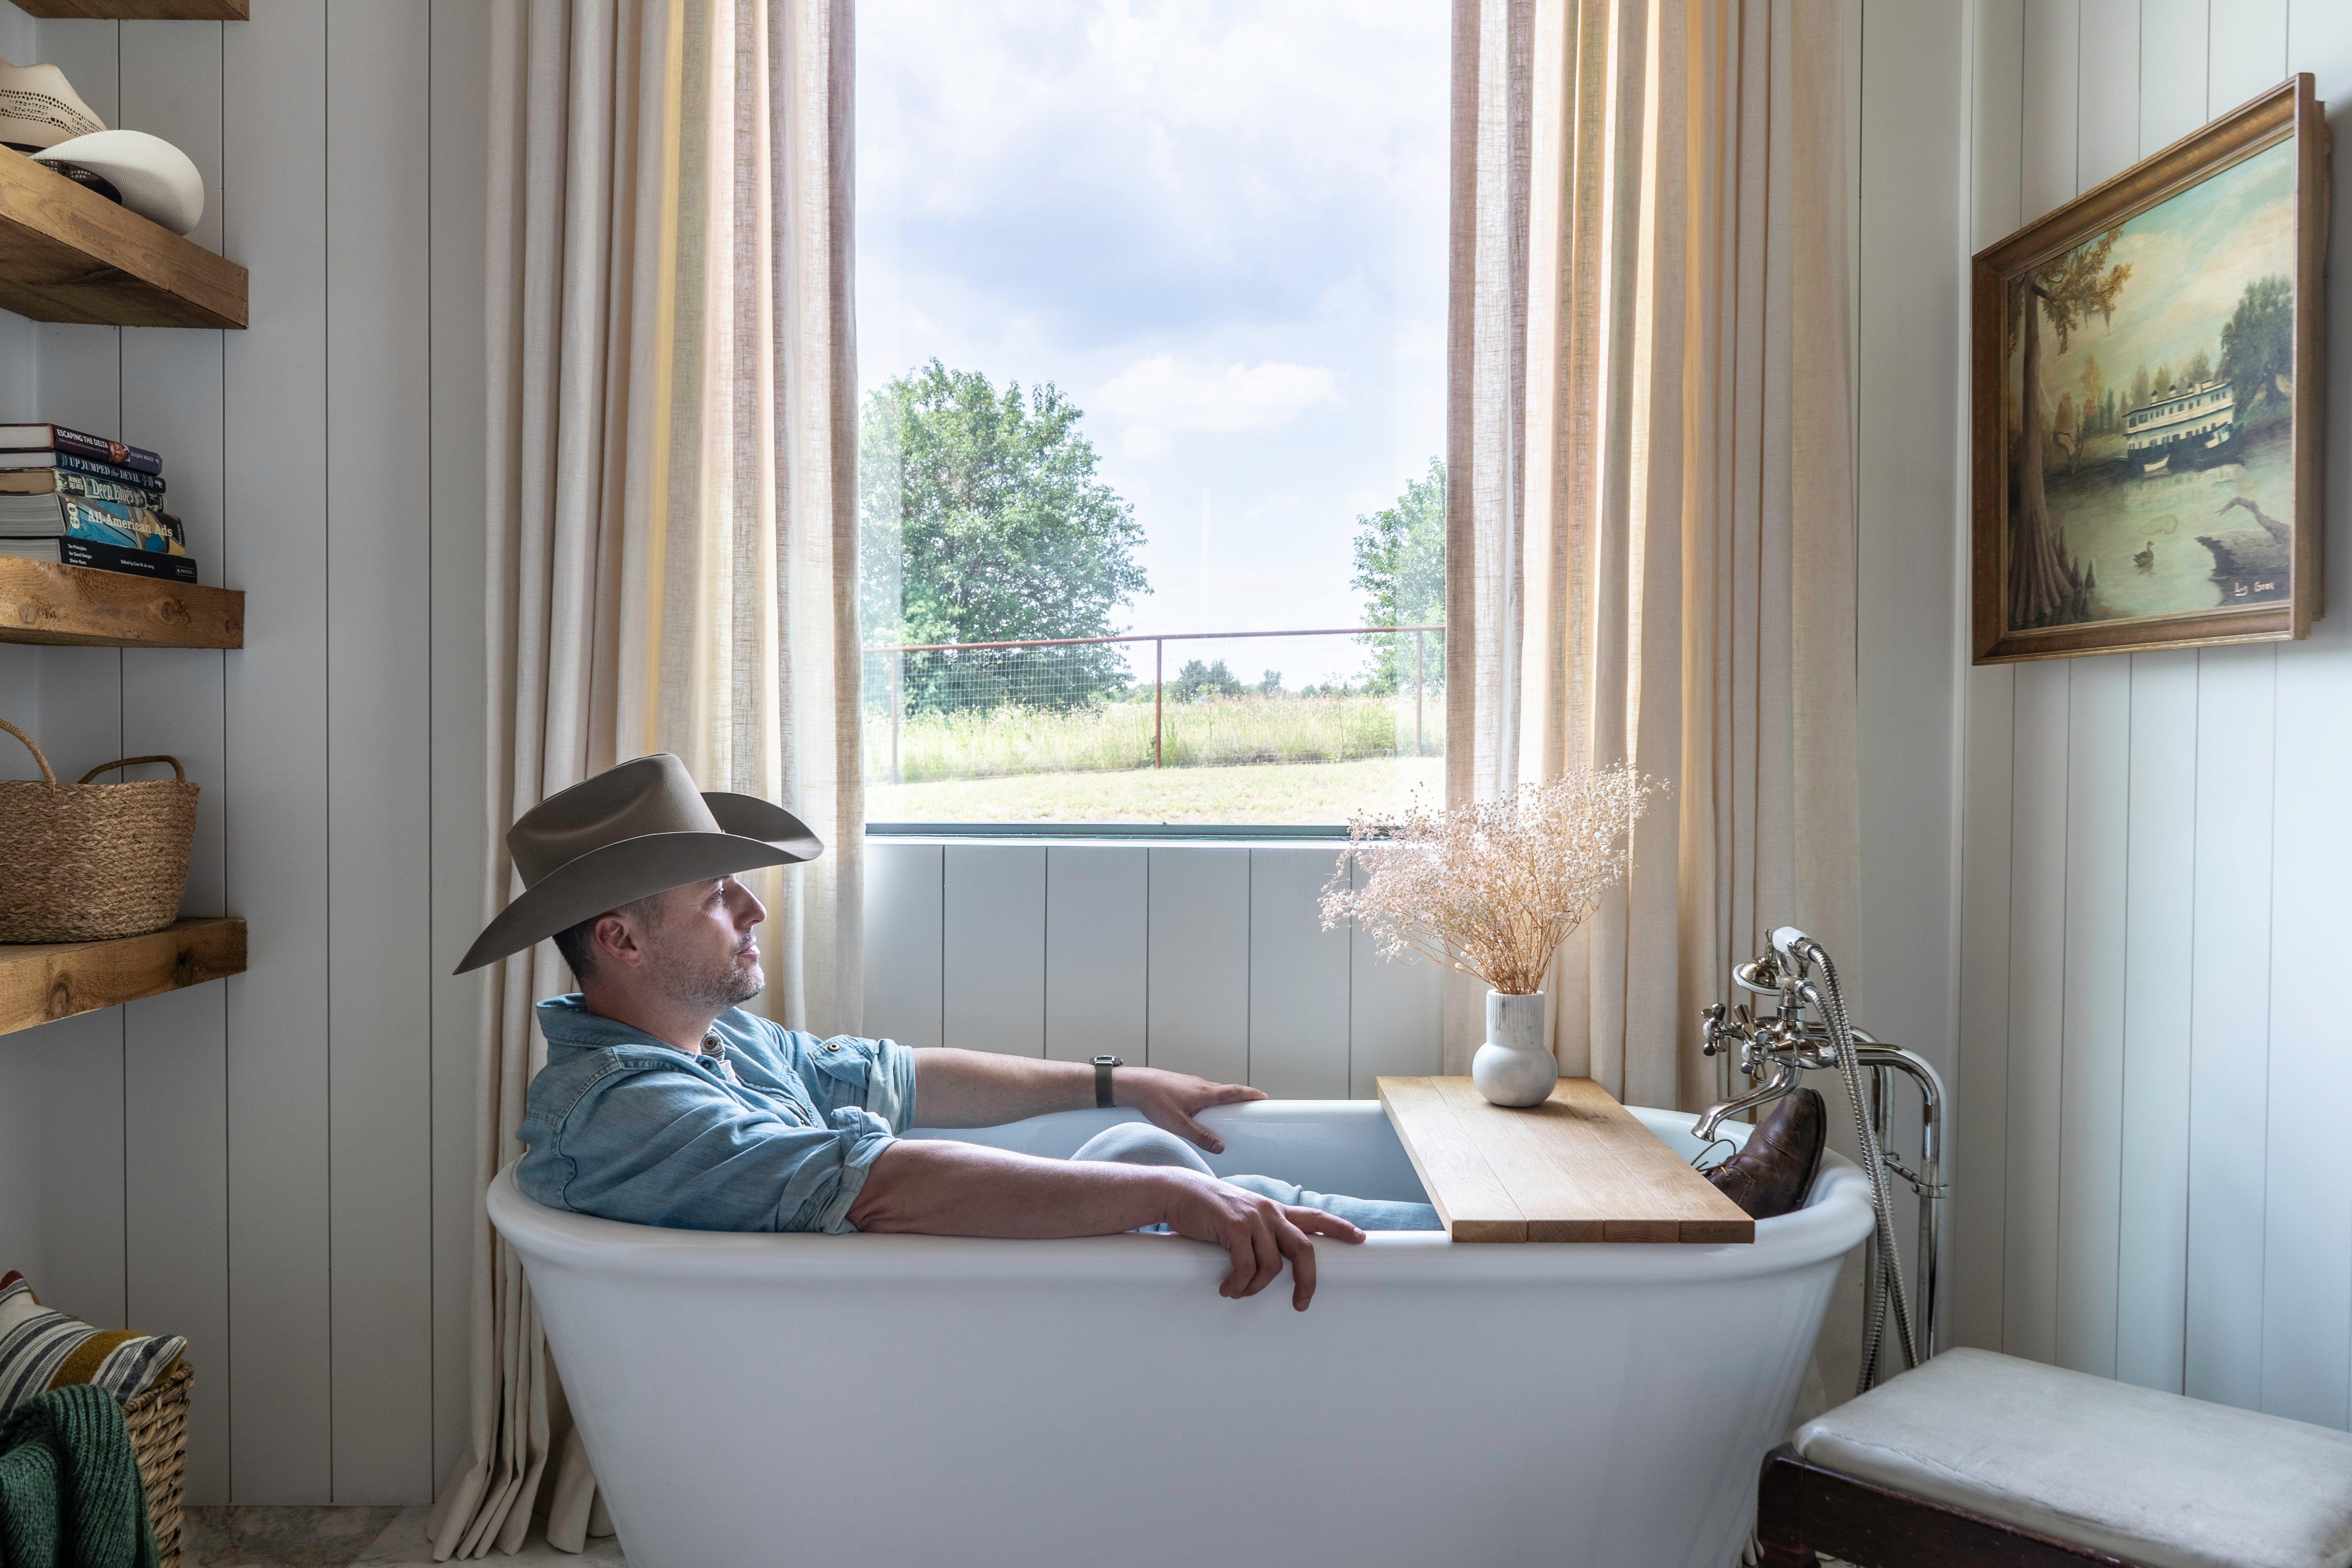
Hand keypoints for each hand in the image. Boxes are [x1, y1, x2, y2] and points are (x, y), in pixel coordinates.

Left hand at [1115, 1066, 1264, 1153]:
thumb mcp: (1179, 1125)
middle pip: (1228, 1090)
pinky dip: (1212, 1098)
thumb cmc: (1155, 1101)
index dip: (1251, 1095)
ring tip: (1232, 1109)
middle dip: (1243, 1097)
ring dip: (1226, 1097)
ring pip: (1215, 1090)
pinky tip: (1205, 1108)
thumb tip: (1220, 1147)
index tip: (1265, 1098)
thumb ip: (1200, 1137)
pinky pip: (1204, 1091)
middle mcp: (1201, 1085)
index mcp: (1205, 1093)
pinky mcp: (1183, 1085)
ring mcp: (1192, 1083)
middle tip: (1253, 1105)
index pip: (1235, 1092)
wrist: (1136, 1085)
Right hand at [1158, 1171, 1362, 1309]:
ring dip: (1257, 1288)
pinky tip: (1228, 1289)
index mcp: (1274, 1210)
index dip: (1339, 1228)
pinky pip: (1246, 1268)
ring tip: (1240, 1292)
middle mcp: (1269, 1212)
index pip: (1314, 1217)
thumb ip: (1261, 1230)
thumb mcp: (1242, 1214)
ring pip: (1272, 1265)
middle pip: (1304, 1250)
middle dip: (1307, 1281)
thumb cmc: (1209, 1209)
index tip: (1361, 1238)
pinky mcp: (1234, 1227)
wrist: (1179, 1191)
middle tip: (1301, 1303)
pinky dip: (1239, 1285)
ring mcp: (1252, 1219)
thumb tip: (1274, 1260)